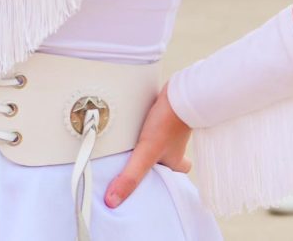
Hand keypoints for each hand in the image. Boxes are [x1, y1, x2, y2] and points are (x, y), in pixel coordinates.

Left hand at [104, 88, 191, 207]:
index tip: (155, 183)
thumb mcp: (146, 153)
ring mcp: (170, 128)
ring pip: (160, 140)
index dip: (166, 180)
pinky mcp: (164, 112)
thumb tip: (112, 201)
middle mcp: (174, 146)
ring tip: (131, 141)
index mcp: (174, 161)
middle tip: (138, 161)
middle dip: (154, 160)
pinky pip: (155, 122)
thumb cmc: (168, 122)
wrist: (180, 91)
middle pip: (166, 158)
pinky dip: (147, 123)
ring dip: (148, 141)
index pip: (175, 176)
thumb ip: (131, 176)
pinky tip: (135, 119)